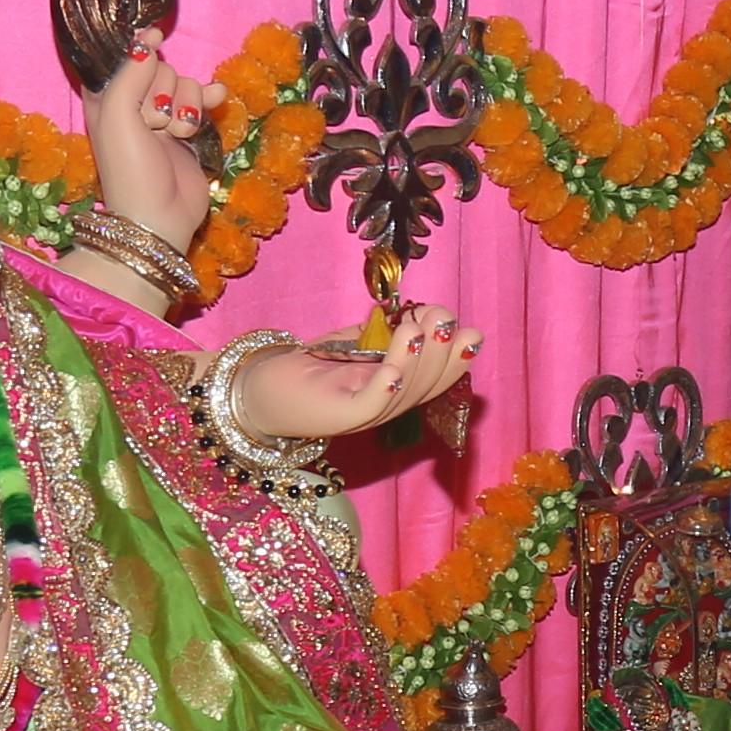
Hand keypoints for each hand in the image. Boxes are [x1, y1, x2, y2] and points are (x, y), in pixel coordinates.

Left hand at [85, 39, 217, 253]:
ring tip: (176, 133)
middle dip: (164, 91)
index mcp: (105, 97)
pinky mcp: (188, 129)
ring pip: (183, 82)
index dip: (138, 55)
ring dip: (186, 104)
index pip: (123, 56)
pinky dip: (209, 99)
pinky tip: (216, 100)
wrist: (159, 217)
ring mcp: (162, 116)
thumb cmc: (130, 168)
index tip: (153, 45)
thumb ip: (131, 72)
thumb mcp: (118, 114)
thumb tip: (149, 38)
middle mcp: (132, 103)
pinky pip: (202, 97)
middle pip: (158, 68)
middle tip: (154, 122)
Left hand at [237, 302, 484, 441]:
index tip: (469, 331)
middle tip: (444, 318)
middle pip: (426, 386)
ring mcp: (363, 415)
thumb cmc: (312, 364)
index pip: (438, 378)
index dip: (457, 358)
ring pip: (403, 394)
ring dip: (416, 360)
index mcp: (397, 390)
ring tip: (418, 328)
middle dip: (441, 352)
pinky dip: (384, 387)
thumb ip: (387, 332)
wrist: (261, 389)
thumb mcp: (358, 342)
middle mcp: (386, 406)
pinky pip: (369, 405)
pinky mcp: (338, 417)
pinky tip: (392, 369)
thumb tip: (423, 313)